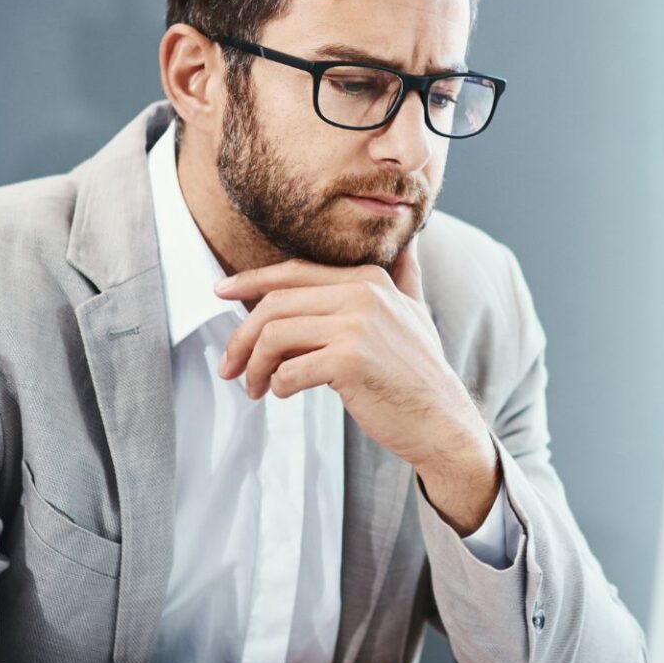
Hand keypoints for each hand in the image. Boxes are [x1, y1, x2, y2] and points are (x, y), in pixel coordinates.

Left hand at [216, 241, 499, 531]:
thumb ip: (406, 275)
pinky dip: (277, 386)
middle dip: (241, 336)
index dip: (250, 281)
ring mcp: (357, 325)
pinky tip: (283, 394)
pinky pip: (289, 370)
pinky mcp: (349, 361)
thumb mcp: (415, 312)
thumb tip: (410, 242)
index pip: (293, 272)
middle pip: (275, 303)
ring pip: (274, 335)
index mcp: (369, 278)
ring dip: (254, 366)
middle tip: (230, 365)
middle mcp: (363, 293)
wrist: (442, 420)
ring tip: (254, 387)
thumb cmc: (421, 372)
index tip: (221, 293)